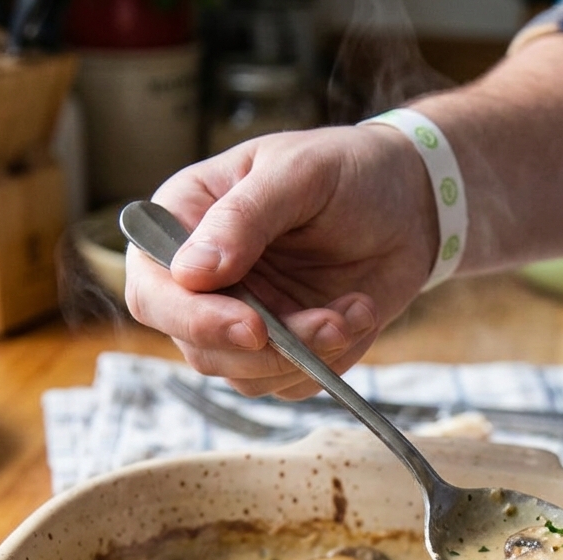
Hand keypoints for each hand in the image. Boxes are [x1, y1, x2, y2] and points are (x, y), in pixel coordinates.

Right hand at [125, 125, 436, 397]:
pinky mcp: (286, 350)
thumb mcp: (297, 173)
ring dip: (307, 356)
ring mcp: (244, 319)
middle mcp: (205, 282)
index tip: (252, 326)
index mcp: (183, 224)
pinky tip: (360, 312)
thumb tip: (191, 272)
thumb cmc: (347, 172)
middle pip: (199, 350)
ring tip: (356, 309)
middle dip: (267, 351)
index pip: (153, 293)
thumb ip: (243, 219)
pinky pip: (293, 384)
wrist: (409, 204)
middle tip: (328, 324)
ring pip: (248, 378)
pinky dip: (331, 361)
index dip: (193, 320)